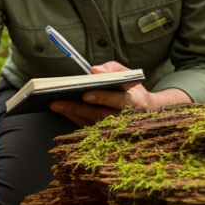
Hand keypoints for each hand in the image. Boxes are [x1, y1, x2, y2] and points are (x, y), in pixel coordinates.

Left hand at [49, 61, 190, 126]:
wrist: (148, 113)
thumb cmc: (134, 91)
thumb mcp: (129, 75)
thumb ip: (114, 69)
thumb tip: (95, 70)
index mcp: (137, 102)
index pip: (119, 101)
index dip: (102, 97)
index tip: (85, 94)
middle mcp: (128, 119)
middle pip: (100, 114)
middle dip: (77, 108)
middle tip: (57, 101)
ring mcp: (117, 130)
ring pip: (92, 123)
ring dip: (72, 114)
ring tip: (55, 104)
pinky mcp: (108, 136)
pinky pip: (89, 128)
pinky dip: (75, 119)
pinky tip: (63, 110)